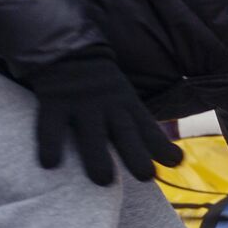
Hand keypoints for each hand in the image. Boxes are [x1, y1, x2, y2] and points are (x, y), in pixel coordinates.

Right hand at [27, 51, 183, 185]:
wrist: (66, 47)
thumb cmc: (101, 87)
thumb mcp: (125, 102)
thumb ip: (140, 129)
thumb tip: (173, 160)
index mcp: (128, 107)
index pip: (149, 130)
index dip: (163, 146)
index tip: (177, 161)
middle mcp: (108, 106)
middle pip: (126, 132)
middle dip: (137, 154)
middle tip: (146, 176)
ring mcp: (81, 104)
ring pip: (92, 133)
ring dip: (98, 157)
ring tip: (102, 180)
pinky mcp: (54, 101)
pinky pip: (51, 125)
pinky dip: (50, 144)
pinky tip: (50, 164)